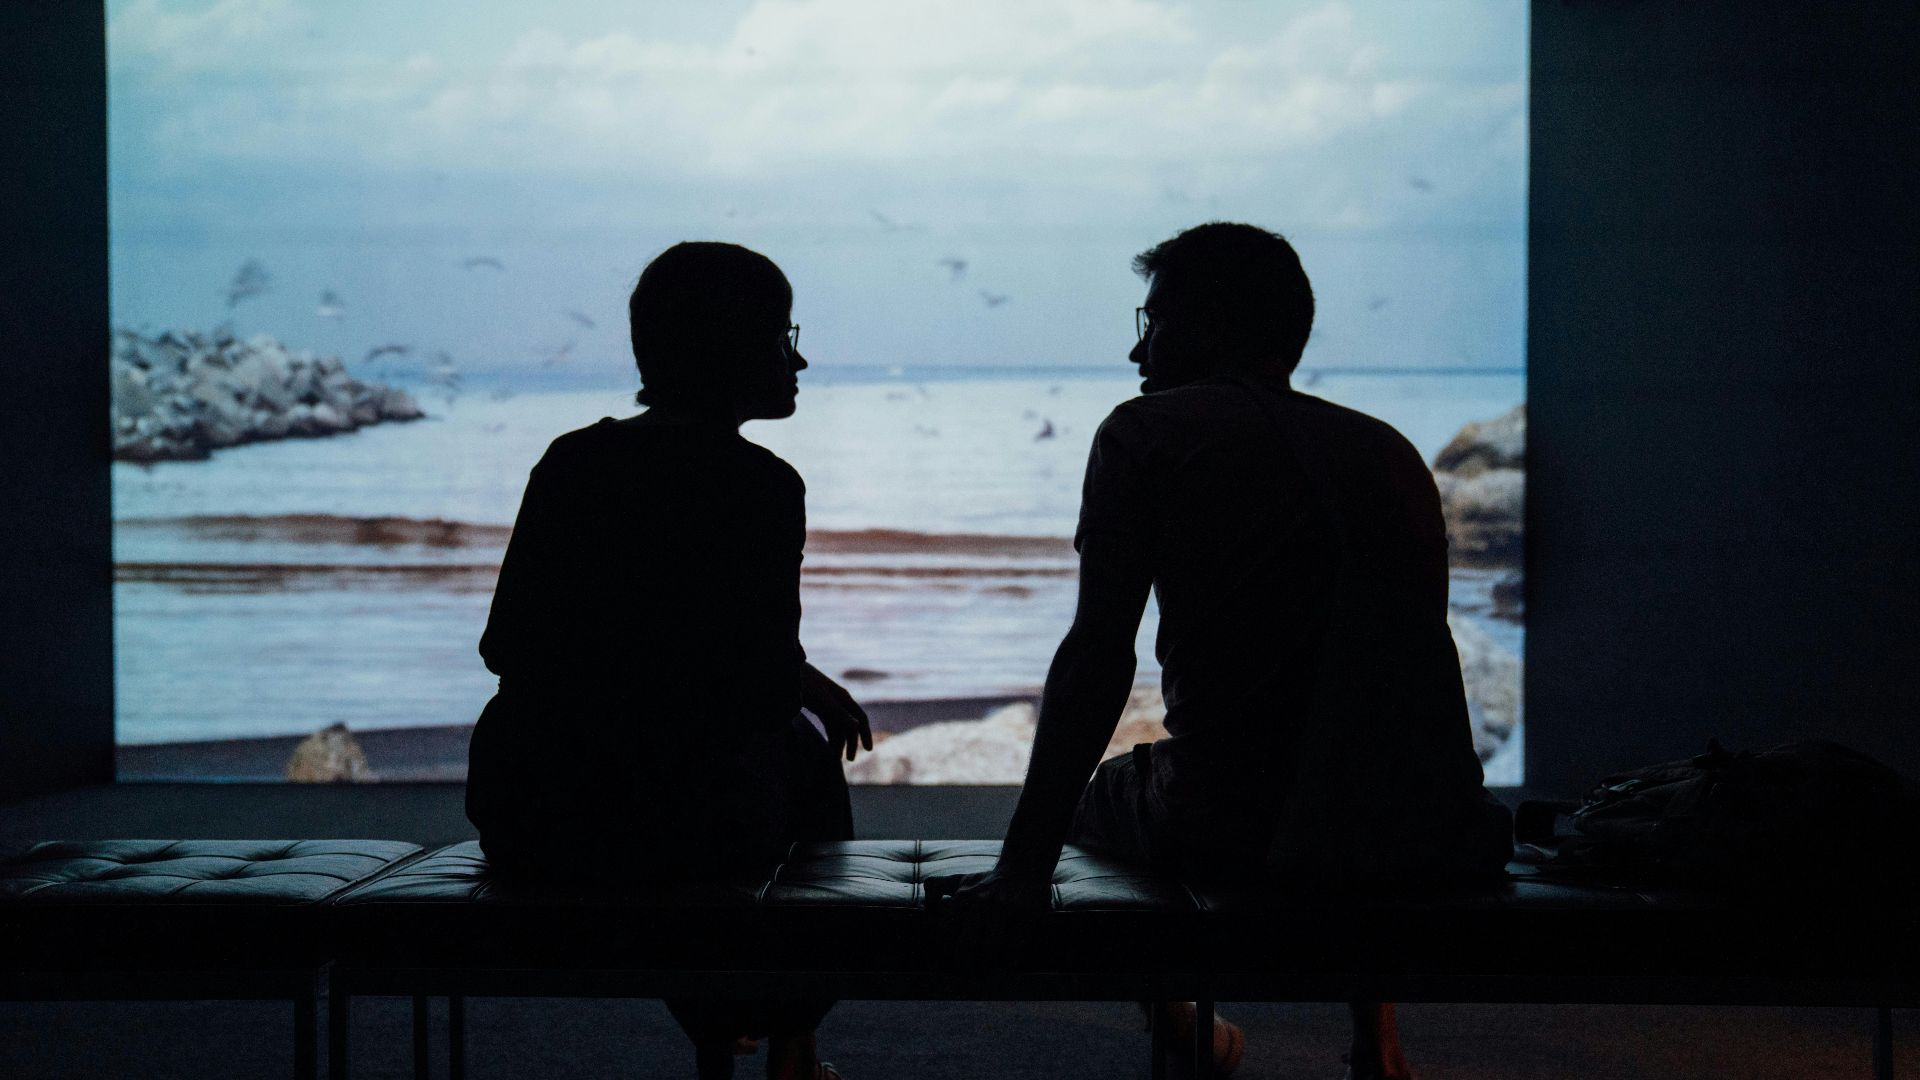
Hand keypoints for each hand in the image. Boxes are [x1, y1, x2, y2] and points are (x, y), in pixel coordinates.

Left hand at [800, 662, 873, 761]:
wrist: (787, 671)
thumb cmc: (806, 684)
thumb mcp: (823, 701)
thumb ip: (839, 714)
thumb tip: (857, 726)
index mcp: (843, 698)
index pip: (861, 719)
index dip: (866, 734)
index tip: (869, 750)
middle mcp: (839, 700)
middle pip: (850, 724)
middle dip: (850, 742)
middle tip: (848, 760)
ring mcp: (828, 703)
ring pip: (839, 725)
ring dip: (839, 740)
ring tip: (835, 757)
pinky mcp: (818, 705)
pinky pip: (829, 722)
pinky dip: (830, 733)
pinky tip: (827, 743)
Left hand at [923, 866, 1052, 970]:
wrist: (1024, 867)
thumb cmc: (988, 880)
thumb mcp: (960, 879)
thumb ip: (938, 888)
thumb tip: (925, 911)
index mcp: (963, 895)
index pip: (946, 932)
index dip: (947, 952)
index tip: (951, 962)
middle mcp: (981, 901)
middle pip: (966, 945)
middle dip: (966, 965)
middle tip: (970, 974)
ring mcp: (1004, 908)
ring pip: (989, 950)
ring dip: (988, 965)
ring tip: (988, 971)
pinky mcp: (1025, 915)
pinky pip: (1013, 948)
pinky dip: (1010, 961)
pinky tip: (1009, 962)